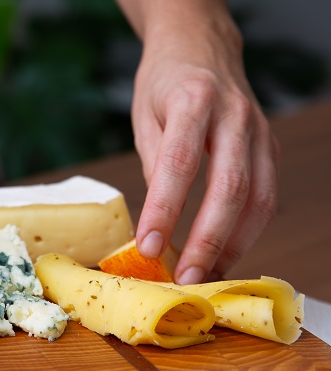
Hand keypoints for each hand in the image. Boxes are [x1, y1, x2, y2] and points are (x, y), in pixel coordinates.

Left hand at [126, 4, 278, 283]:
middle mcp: (234, 115)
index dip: (164, 210)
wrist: (202, 47)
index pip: (180, 163)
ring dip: (234, 244)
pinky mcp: (270, 147)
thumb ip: (156, 164)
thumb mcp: (146, 116)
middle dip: (207, 239)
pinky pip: (266, 195)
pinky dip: (248, 230)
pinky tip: (226, 253)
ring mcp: (259, 131)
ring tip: (206, 275)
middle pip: (229, 187)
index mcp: (194, 100)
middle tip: (185, 277)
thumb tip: (160, 221)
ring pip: (258, 197)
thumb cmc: (165, 83)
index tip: (148, 247)